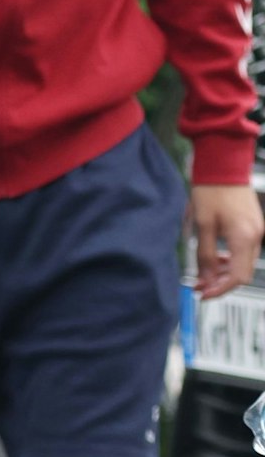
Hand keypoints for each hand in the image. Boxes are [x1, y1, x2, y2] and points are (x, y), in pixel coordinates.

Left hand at [191, 184, 263, 300]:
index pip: (237, 277)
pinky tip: (214, 256)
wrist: (224, 164)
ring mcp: (257, 231)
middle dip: (221, 282)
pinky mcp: (253, 226)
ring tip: (203, 272)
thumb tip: (204, 276)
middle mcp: (256, 237)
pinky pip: (244, 250)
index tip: (203, 293)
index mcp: (244, 238)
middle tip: (199, 285)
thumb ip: (204, 253)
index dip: (219, 289)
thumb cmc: (211, 189)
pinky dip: (229, 258)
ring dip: (224, 270)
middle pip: (242, 273)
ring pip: (243, 262)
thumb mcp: (202, 223)